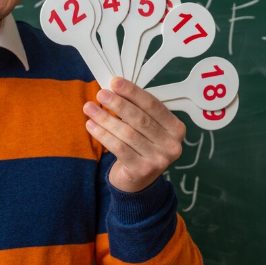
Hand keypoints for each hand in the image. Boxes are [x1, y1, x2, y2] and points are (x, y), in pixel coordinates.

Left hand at [83, 77, 186, 192]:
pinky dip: (102, 134)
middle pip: (140, 119)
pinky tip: (90, 125)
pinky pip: (118, 148)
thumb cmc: (140, 146)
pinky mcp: (142, 170)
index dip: (133, 92)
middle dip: (118, 104)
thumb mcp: (146, 128)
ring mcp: (158, 159)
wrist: (138, 182)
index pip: (153, 105)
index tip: (115, 82)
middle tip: (101, 93)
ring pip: (127, 133)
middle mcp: (171, 145)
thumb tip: (114, 87)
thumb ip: (137, 109)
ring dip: (105, 118)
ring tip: (89, 108)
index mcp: (176, 128)